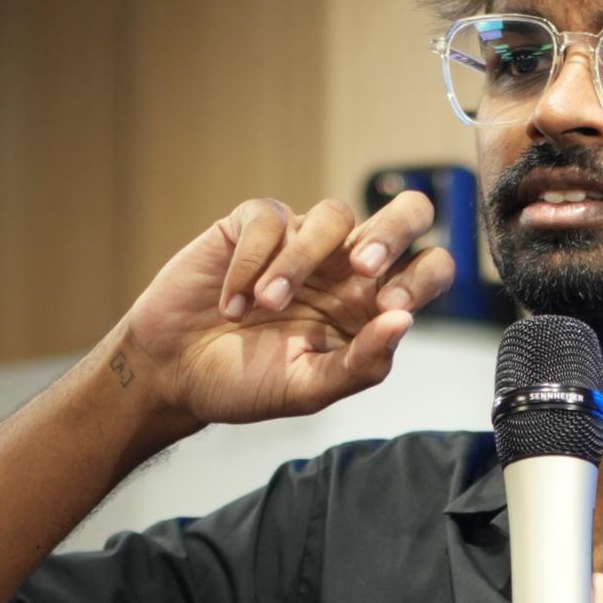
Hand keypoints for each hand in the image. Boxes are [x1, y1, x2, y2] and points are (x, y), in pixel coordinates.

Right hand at [107, 187, 456, 436]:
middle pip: (405, 213)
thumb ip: (361, 363)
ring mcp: (301, 241)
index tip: (386, 306)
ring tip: (266, 308)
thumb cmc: (246, 384)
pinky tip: (232, 304)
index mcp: (371, 305)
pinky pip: (269, 220)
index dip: (421, 277)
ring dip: (299, 263)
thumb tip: (404, 322)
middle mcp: (346, 266)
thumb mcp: (308, 388)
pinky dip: (250, 263)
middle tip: (362, 268)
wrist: (173, 375)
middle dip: (392, 231)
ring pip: (331, 215)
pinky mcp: (253, 226)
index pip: (429, 269)